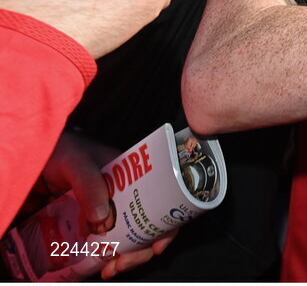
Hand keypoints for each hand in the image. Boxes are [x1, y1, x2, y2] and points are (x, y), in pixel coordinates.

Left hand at [41, 133, 175, 279]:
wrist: (26, 158)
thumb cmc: (58, 152)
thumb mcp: (76, 163)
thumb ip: (89, 185)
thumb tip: (103, 220)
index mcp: (131, 176)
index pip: (160, 199)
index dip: (166, 222)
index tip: (157, 244)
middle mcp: (123, 195)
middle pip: (146, 224)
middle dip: (141, 249)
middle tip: (123, 263)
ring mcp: (105, 210)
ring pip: (126, 238)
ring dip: (124, 257)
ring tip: (110, 269)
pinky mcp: (86, 223)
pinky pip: (102, 243)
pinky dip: (103, 258)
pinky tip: (99, 266)